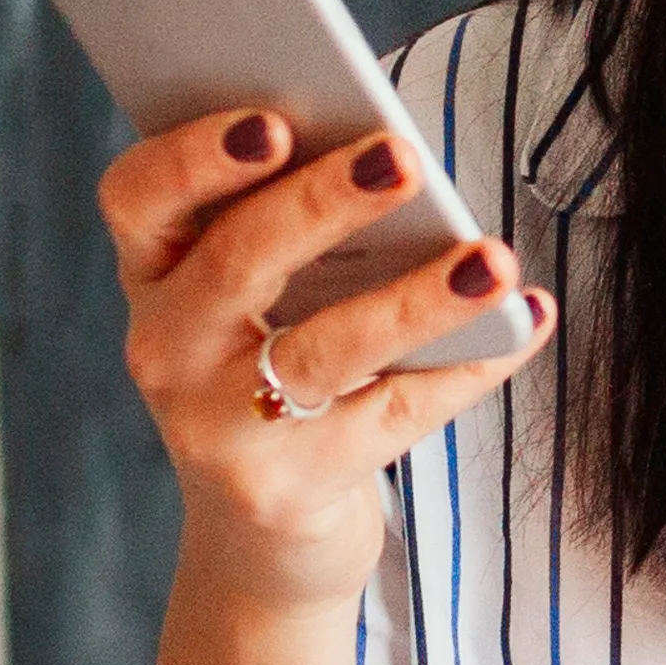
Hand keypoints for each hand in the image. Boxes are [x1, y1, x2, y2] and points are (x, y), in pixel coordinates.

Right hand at [99, 114, 538, 613]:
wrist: (259, 544)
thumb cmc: (272, 375)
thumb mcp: (258, 304)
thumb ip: (295, 226)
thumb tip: (396, 152)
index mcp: (155, 275)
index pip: (139, 197)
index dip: (196, 156)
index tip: (274, 120)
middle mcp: (167, 350)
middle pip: (237, 261)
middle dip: (324, 203)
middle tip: (403, 157)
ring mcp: (220, 429)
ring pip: (325, 348)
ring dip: (417, 299)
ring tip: (493, 262)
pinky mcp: (286, 491)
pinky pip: (396, 413)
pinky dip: (470, 366)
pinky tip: (527, 321)